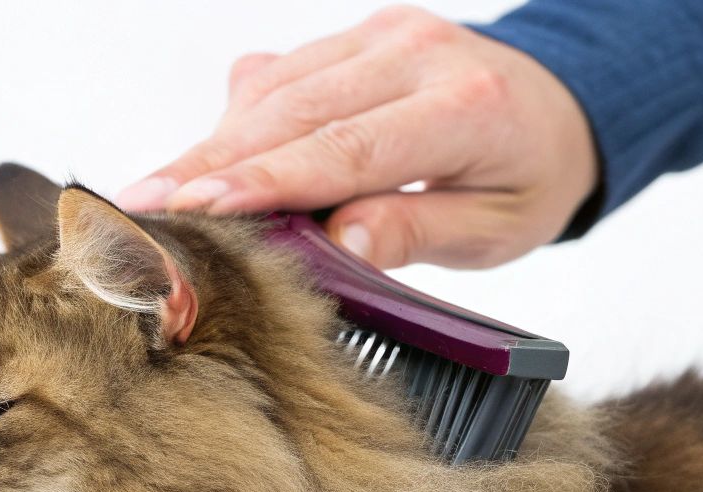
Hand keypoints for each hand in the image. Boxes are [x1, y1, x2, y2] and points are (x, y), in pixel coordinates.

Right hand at [116, 5, 597, 269]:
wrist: (561, 104)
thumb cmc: (528, 176)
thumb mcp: (496, 227)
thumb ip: (418, 230)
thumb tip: (342, 244)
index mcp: (463, 106)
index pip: (345, 148)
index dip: (264, 181)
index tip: (196, 207)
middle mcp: (415, 53)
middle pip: (292, 113)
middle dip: (208, 163)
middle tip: (140, 210)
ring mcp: (382, 34)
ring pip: (274, 91)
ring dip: (208, 144)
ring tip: (151, 195)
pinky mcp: (357, 36)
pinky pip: (281, 77)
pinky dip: (236, 122)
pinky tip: (197, 164)